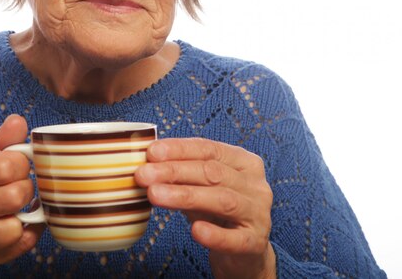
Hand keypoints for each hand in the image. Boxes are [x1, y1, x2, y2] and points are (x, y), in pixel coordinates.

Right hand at [0, 114, 43, 277]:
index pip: (4, 165)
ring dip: (24, 217)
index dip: (21, 165)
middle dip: (25, 190)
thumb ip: (2, 143)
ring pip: (15, 226)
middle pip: (14, 195)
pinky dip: (26, 235)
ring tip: (14, 210)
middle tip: (18, 189)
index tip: (17, 167)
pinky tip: (15, 226)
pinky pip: (19, 246)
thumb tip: (18, 121)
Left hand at [135, 138, 275, 278]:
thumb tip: (145, 163)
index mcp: (243, 161)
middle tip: (143, 175)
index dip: (179, 149)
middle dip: (174, 171)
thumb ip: (180, 174)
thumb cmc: (216, 211)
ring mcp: (259, 214)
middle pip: (212, 172)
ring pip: (222, 200)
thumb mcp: (199, 187)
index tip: (150, 152)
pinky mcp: (256, 243)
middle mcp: (255, 184)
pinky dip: (215, 235)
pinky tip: (195, 231)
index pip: (209, 149)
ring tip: (154, 195)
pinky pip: (235, 239)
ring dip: (185, 196)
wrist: (244, 252)